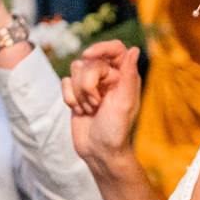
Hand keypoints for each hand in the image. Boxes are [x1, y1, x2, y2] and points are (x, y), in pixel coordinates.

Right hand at [63, 41, 142, 170]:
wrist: (99, 152)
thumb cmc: (116, 130)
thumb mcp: (125, 103)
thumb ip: (129, 75)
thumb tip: (135, 50)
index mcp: (125, 76)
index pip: (115, 49)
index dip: (100, 47)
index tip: (88, 56)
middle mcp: (109, 76)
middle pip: (89, 62)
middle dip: (88, 84)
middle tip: (96, 104)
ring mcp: (91, 84)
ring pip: (75, 69)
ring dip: (79, 93)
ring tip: (90, 110)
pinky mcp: (76, 93)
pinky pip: (65, 82)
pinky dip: (69, 98)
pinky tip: (79, 111)